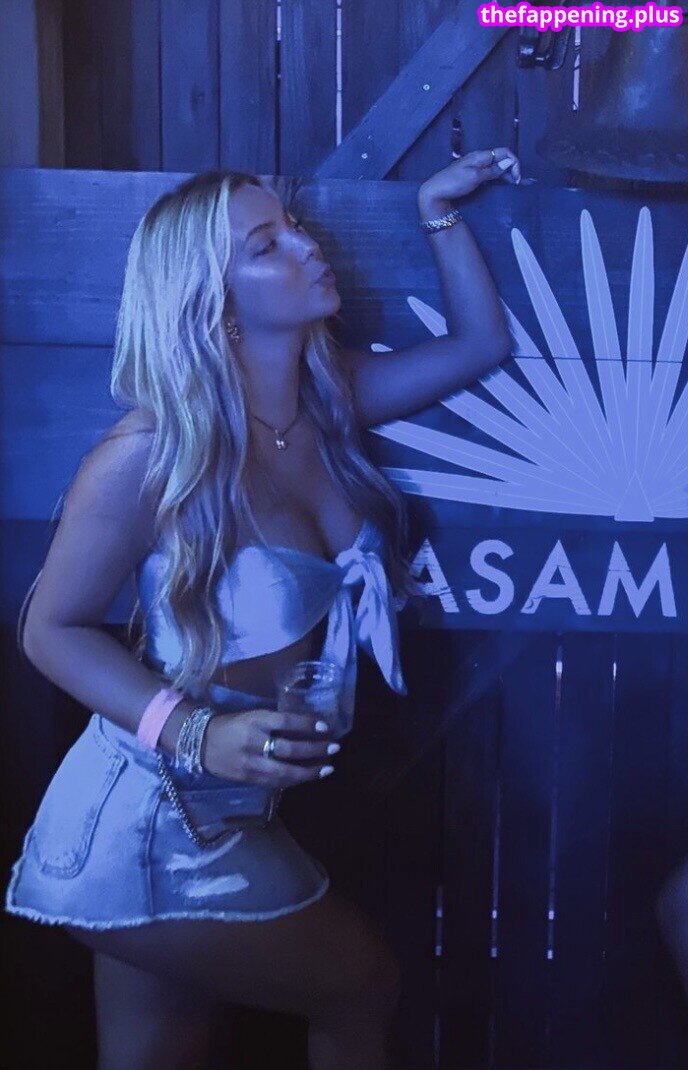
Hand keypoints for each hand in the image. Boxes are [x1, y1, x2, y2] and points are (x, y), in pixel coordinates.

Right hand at [202, 707, 339, 786]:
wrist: (200, 742)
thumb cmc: (231, 725)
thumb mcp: (252, 716)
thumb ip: (275, 722)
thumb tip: (306, 727)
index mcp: (255, 720)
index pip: (286, 721)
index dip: (307, 724)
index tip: (326, 727)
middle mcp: (254, 741)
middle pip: (289, 748)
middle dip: (315, 749)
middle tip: (335, 748)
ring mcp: (251, 763)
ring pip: (285, 771)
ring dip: (309, 770)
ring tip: (328, 768)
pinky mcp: (248, 778)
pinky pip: (276, 782)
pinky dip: (294, 780)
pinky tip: (308, 777)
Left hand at [419, 147, 520, 204]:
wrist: (435, 192)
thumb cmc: (454, 183)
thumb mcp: (475, 176)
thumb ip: (492, 170)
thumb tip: (508, 163)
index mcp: (480, 155)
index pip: (504, 152)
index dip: (514, 163)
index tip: (516, 178)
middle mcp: (479, 158)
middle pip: (501, 158)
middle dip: (511, 168)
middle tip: (516, 183)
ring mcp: (474, 166)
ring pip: (496, 166)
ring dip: (505, 173)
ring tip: (511, 185)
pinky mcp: (471, 174)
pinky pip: (489, 172)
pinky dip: (497, 177)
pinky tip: (499, 184)